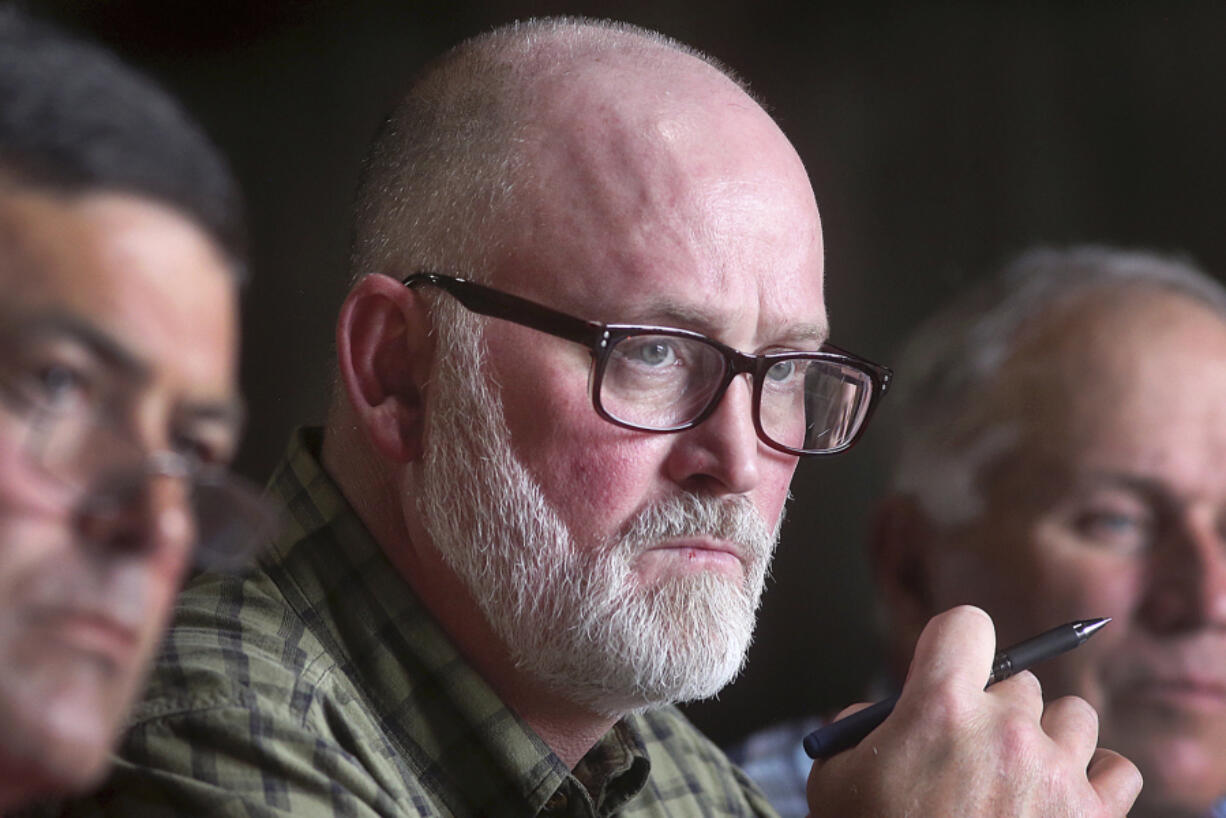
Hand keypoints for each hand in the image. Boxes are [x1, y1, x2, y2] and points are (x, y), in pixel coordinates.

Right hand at [805, 606, 1141, 816]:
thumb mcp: (835, 780)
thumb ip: (857, 729)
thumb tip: (885, 713)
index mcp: (939, 707)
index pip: (967, 624)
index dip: (956, 645)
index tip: (951, 673)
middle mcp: (1006, 729)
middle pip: (1022, 681)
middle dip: (998, 710)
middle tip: (974, 753)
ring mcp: (1057, 773)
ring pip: (1074, 717)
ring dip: (1051, 740)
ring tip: (1021, 778)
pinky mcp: (1096, 817)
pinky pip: (1118, 770)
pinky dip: (1096, 782)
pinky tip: (1063, 800)